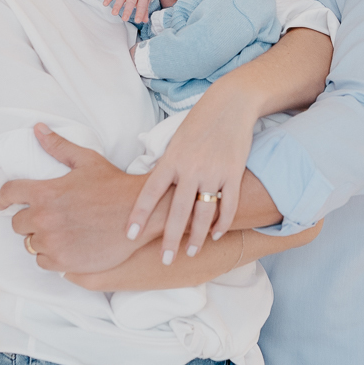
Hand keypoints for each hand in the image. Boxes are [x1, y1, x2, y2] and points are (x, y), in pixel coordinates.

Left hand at [0, 124, 150, 273]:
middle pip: (18, 224)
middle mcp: (44, 218)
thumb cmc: (114, 186)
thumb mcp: (86, 161)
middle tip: (48, 217)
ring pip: (31, 244)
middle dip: (29, 219)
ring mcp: (53, 242)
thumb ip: (58, 146)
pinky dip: (51, 255)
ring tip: (60, 232)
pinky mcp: (64, 262)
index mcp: (45, 192)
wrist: (140, 215)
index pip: (8, 194)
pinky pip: (43, 261)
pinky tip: (67, 246)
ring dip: (41, 238)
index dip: (2, 198)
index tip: (2, 203)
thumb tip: (37, 129)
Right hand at [103, 0, 152, 22]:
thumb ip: (145, 9)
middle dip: (127, 10)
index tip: (137, 21)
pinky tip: (105, 4)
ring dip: (117, 5)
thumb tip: (144, 20)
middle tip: (124, 19)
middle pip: (130, 1)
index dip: (140, 13)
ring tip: (114, 13)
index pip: (142, 5)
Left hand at [127, 82, 258, 264]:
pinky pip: (227, 205)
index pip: (150, 193)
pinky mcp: (233, 173)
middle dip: (170, 239)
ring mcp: (213, 172)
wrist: (231, 104)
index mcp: (171, 159)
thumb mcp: (175, 141)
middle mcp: (190, 168)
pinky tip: (217, 234)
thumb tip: (156, 189)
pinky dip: (223, 223)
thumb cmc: (199, 122)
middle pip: (177, 212)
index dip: (139, 215)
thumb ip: (167, 166)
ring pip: (204, 214)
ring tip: (190, 252)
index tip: (130, 235)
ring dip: (197, 237)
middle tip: (166, 260)